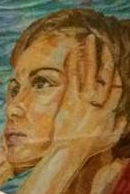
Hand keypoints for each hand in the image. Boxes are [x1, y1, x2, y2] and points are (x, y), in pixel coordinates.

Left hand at [51, 33, 126, 160]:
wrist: (69, 153)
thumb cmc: (89, 149)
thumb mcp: (110, 138)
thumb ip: (120, 125)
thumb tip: (126, 116)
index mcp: (110, 109)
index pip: (117, 86)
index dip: (116, 72)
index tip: (114, 60)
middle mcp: (99, 101)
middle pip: (105, 74)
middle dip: (105, 56)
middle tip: (104, 43)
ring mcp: (84, 100)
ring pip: (89, 71)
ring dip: (90, 53)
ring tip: (89, 39)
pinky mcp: (70, 100)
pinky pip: (73, 79)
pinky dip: (73, 64)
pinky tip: (72, 53)